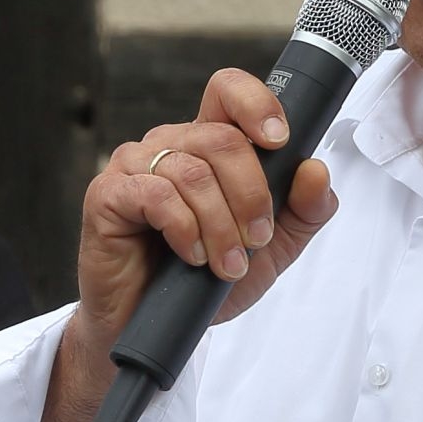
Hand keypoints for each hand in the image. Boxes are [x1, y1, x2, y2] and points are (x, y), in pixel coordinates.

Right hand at [35, 70, 337, 421]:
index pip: (227, 92)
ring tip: (226, 265)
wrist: (156, 329)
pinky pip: (157, 196)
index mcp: (205, 145)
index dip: (257, 103)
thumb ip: (302, 211)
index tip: (280, 141)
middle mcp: (168, 145)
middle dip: (252, 195)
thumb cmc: (204, 283)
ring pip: (193, 172)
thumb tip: (315, 171)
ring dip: (221, 225)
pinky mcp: (107, 196)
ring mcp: (133, 167)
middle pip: (222, 138)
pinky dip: (186, 230)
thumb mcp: (271, 250)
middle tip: (255, 240)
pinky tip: (192, 257)